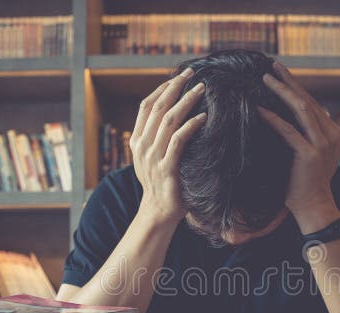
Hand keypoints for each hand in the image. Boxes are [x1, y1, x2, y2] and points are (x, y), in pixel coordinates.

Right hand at [129, 67, 206, 225]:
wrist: (158, 212)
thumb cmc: (162, 184)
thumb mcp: (153, 158)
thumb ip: (156, 139)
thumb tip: (171, 116)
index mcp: (137, 141)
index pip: (146, 106)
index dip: (162, 88)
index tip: (178, 77)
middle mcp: (142, 146)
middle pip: (157, 107)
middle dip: (175, 87)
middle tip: (192, 74)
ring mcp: (153, 157)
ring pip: (168, 120)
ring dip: (186, 101)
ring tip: (201, 89)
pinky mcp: (167, 169)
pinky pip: (178, 141)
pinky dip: (191, 126)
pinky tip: (202, 117)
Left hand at [258, 62, 339, 232]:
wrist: (313, 206)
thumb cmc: (305, 180)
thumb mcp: (311, 151)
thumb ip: (309, 133)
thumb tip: (303, 114)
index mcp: (332, 131)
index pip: (312, 102)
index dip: (295, 86)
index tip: (280, 72)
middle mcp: (331, 134)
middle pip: (307, 100)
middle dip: (289, 81)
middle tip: (272, 66)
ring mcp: (322, 144)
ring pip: (301, 109)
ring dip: (282, 92)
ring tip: (265, 80)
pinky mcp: (309, 154)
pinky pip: (289, 131)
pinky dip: (273, 118)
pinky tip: (260, 109)